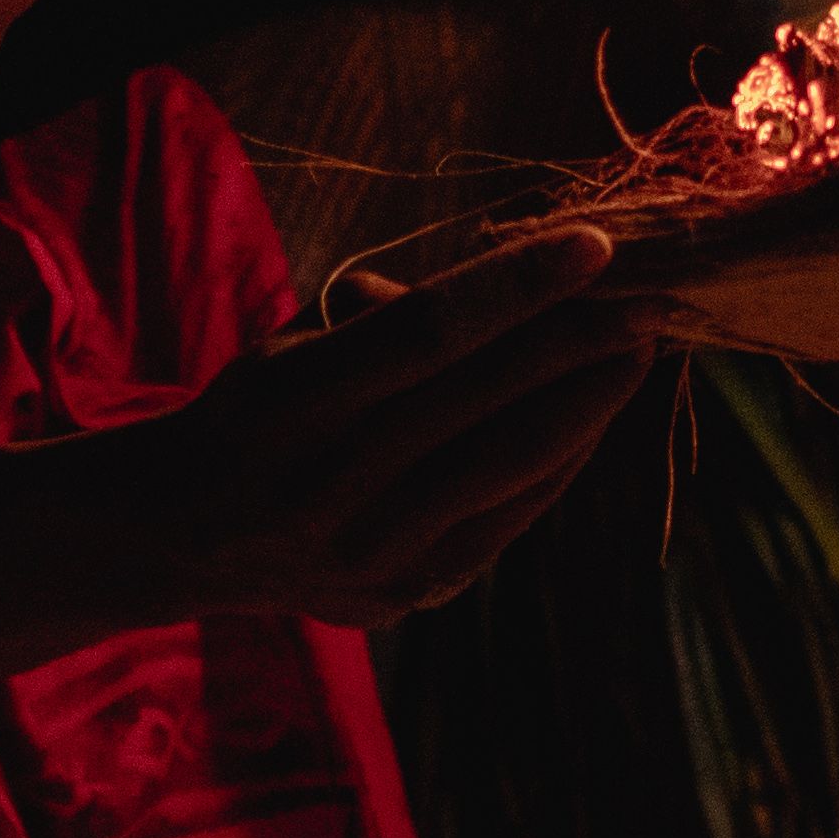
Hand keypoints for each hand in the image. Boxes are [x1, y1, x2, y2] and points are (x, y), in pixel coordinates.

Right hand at [118, 225, 662, 626]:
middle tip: (652, 296)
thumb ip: (388, 321)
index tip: (596, 246)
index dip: (518, 287)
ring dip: (593, 402)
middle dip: (583, 343)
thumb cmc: (257, 412)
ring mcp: (378, 549)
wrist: (186, 536)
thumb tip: (505, 288)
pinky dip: (564, 459)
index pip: (427, 334)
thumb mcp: (291, 346)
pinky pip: (514, 516)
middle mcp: (336, 485)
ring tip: (639, 349)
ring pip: (516, 464)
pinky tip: (594, 416)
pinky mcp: (412, 591)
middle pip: (489, 401)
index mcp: (294, 402)